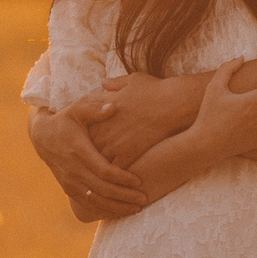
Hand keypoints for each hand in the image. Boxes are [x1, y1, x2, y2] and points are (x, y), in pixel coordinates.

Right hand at [30, 106, 146, 214]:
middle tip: (144, 199)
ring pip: (95, 201)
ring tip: (137, 209)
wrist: (43, 136)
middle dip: (124, 196)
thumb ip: (94, 107)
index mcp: (79, 151)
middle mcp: (73, 170)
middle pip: (102, 190)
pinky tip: (120, 211)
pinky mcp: (69, 189)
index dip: (122, 178)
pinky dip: (105, 210)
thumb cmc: (66, 120)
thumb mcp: (77, 108)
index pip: (103, 171)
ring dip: (116, 207)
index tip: (139, 181)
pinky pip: (88, 205)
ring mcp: (70, 182)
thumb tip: (112, 107)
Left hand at [84, 72, 204, 166]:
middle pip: (88, 149)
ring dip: (103, 167)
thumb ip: (114, 84)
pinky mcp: (128, 154)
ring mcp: (114, 143)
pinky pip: (115, 171)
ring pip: (99, 163)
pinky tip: (121, 177)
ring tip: (108, 173)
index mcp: (101, 113)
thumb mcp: (130, 80)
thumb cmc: (154, 90)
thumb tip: (103, 83)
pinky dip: (116, 176)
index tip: (96, 139)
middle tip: (97, 161)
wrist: (172, 104)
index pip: (84, 130)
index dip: (89, 136)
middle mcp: (103, 129)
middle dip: (92, 155)